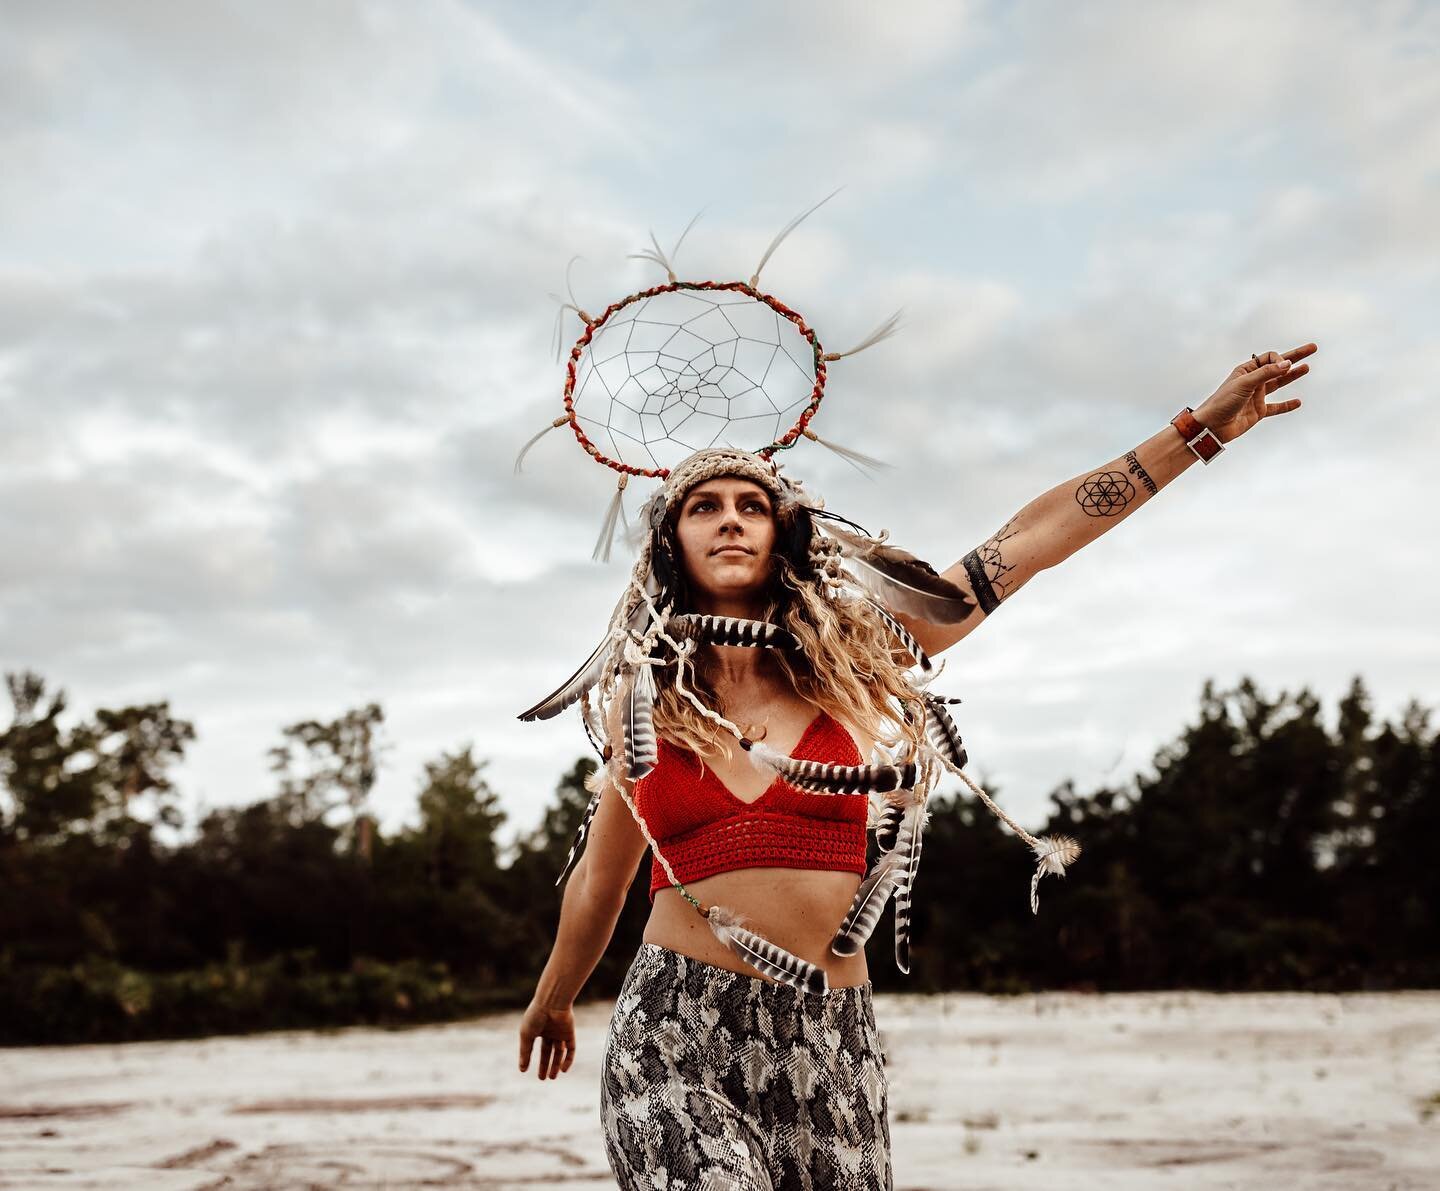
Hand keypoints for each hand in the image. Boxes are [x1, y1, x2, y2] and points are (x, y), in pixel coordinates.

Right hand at [519, 999, 575, 1080]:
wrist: (552, 1002)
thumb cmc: (536, 1016)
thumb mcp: (526, 1035)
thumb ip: (525, 1052)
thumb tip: (522, 1070)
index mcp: (537, 1028)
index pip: (534, 1046)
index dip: (530, 1057)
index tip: (525, 1070)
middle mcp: (549, 1030)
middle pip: (548, 1051)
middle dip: (545, 1064)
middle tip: (542, 1079)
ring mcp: (560, 1032)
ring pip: (559, 1051)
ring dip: (556, 1065)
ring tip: (552, 1077)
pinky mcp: (570, 1032)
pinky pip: (570, 1048)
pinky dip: (568, 1059)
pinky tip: (564, 1070)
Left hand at [1194, 343, 1316, 443]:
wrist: (1212, 427)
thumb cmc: (1222, 402)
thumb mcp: (1244, 384)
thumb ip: (1266, 373)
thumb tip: (1288, 363)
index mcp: (1246, 370)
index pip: (1269, 358)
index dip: (1279, 359)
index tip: (1283, 366)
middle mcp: (1253, 381)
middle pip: (1277, 366)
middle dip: (1294, 357)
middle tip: (1312, 348)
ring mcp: (1256, 396)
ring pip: (1278, 383)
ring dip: (1292, 376)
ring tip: (1307, 368)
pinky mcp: (1258, 411)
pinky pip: (1276, 407)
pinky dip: (1287, 405)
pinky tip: (1298, 402)